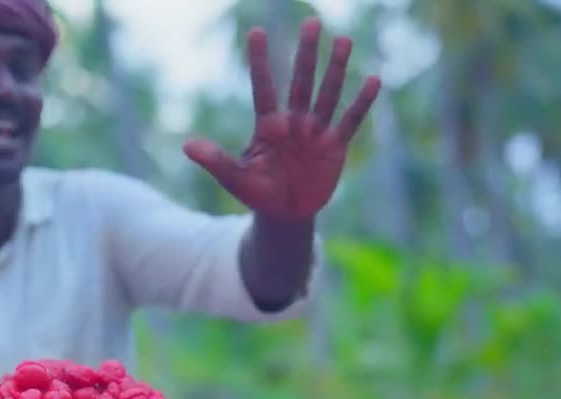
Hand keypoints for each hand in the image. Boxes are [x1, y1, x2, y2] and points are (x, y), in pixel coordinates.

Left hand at [183, 17, 380, 220]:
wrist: (284, 215)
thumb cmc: (257, 194)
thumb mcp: (234, 179)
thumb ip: (215, 161)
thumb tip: (187, 146)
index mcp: (267, 126)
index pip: (263, 87)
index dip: (260, 61)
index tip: (255, 32)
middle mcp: (293, 122)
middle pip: (301, 82)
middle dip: (306, 54)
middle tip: (311, 21)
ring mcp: (315, 132)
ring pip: (327, 94)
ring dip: (335, 69)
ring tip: (343, 40)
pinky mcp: (334, 146)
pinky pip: (349, 121)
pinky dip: (361, 103)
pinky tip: (372, 80)